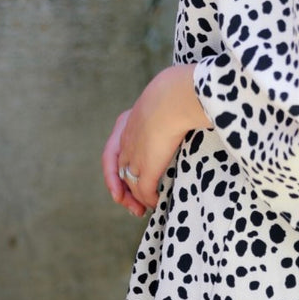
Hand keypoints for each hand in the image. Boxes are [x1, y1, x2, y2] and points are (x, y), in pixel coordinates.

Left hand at [102, 64, 209, 214]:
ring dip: (137, 199)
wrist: (174, 96)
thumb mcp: (165, 96)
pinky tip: (156, 204)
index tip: (124, 178)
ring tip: (144, 209)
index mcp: (127, 121)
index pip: (115, 151)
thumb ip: (167, 106)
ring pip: (130, 183)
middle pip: (119, 171)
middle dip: (125, 191)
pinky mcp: (147, 167)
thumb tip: (183, 107)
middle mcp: (126, 140)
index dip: (116, 169)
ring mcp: (135, 155)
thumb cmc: (178, 90)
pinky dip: (149, 199)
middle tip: (132, 205)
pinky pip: (144, 190)